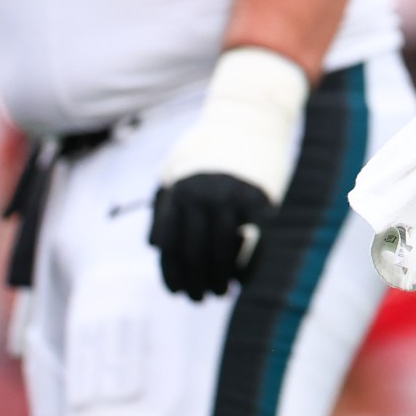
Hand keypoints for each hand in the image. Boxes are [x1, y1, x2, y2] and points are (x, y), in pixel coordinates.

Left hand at [149, 48, 306, 298]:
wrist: (250, 116)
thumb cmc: (209, 147)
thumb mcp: (176, 166)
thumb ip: (164, 203)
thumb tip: (155, 246)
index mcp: (177, 190)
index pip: (169, 246)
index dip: (172, 275)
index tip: (179, 292)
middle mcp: (200, 195)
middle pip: (194, 254)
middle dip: (196, 284)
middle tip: (201, 299)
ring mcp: (231, 196)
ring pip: (223, 253)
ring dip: (221, 280)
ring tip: (222, 292)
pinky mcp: (260, 197)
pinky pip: (254, 242)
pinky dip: (250, 265)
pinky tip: (245, 279)